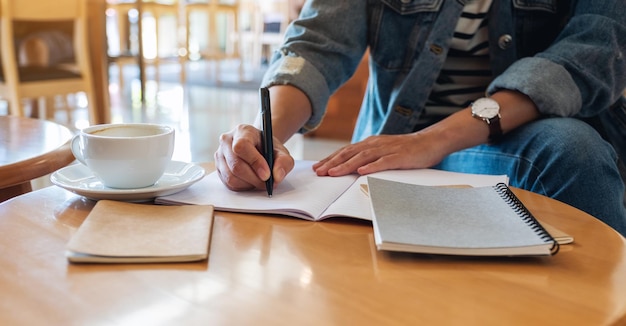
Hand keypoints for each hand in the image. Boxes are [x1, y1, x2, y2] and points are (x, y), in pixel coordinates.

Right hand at [214, 124, 294, 190]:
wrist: (259, 148)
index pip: (242, 146)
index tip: (267, 174)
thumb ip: (284, 162)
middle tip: (267, 183)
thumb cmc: (268, 148)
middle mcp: (226, 141)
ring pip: (230, 177)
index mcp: (242, 131)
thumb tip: (277, 176)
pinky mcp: (219, 169)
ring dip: (249, 184)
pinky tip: (251, 182)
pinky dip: (243, 187)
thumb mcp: (281, 151)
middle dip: (254, 178)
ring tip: (260, 182)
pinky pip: (228, 184)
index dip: (255, 162)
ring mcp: (220, 155)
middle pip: (236, 165)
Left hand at [312, 132, 448, 176]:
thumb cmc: (407, 150)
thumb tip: (353, 168)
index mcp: (371, 143)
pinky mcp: (400, 156)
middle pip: (350, 153)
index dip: (331, 159)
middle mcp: (376, 144)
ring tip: (333, 173)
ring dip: (346, 165)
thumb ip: (370, 157)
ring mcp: (388, 149)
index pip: (346, 151)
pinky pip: (384, 162)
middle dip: (333, 162)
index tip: (317, 167)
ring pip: (363, 157)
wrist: (431, 141)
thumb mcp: (384, 151)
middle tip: (319, 171)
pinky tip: (361, 172)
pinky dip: (372, 166)